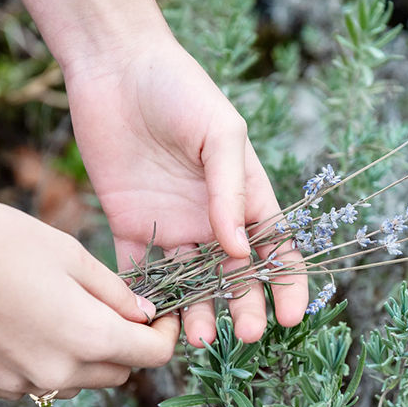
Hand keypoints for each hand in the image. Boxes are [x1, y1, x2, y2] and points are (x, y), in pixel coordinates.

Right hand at [0, 197, 178, 399]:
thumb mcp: (70, 255)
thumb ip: (115, 293)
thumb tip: (145, 315)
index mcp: (87, 337)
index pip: (151, 356)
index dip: (166, 335)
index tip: (164, 315)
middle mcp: (57, 373)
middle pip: (118, 374)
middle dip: (129, 345)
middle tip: (119, 310)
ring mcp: (19, 382)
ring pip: (79, 382)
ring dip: (89, 357)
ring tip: (70, 313)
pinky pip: (37, 382)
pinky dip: (49, 362)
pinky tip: (30, 325)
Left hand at [62, 33, 307, 346]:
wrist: (115, 68)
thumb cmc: (179, 89)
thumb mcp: (219, 132)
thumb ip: (232, 191)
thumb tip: (241, 251)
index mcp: (244, 195)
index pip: (275, 247)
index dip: (288, 283)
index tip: (292, 316)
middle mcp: (211, 218)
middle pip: (235, 275)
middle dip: (243, 306)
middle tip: (243, 336)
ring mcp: (171, 225)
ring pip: (189, 282)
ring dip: (196, 311)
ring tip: (197, 338)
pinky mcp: (130, 225)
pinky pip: (138, 271)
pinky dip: (145, 297)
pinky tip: (150, 319)